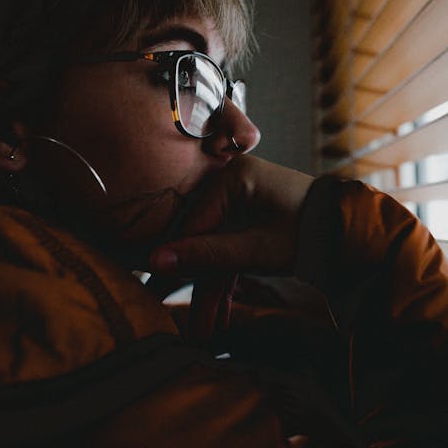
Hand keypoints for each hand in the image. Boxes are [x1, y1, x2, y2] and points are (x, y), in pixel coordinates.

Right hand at [149, 156, 313, 338]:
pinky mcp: (253, 219)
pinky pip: (233, 250)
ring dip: (214, 290)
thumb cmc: (309, 233)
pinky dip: (229, 280)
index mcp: (235, 177)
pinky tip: (220, 316)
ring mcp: (244, 202)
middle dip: (198, 284)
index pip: (194, 220)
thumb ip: (208, 255)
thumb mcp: (257, 249)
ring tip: (206, 331)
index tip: (154, 283)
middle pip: (205, 238)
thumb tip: (157, 261)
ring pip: (218, 249)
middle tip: (181, 317)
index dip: (177, 255)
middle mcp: (235, 183)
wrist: (354, 236)